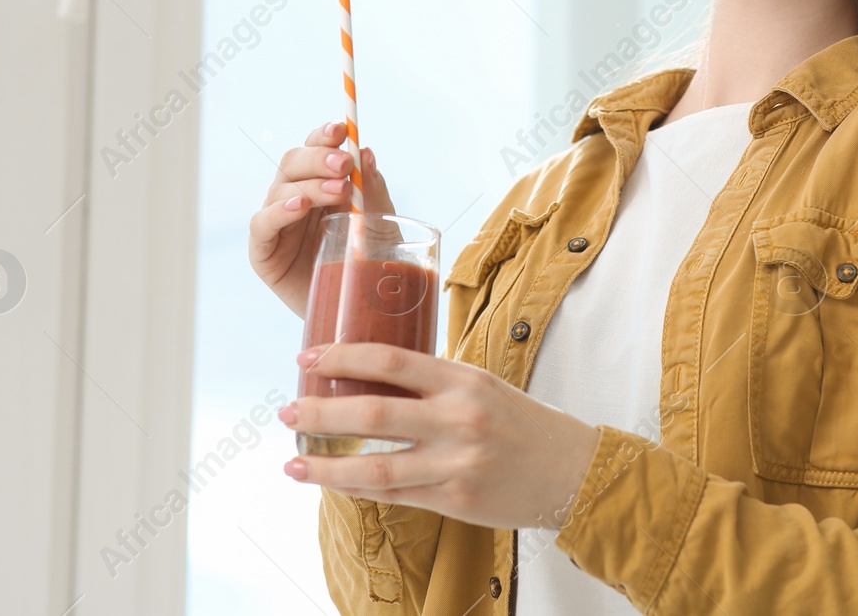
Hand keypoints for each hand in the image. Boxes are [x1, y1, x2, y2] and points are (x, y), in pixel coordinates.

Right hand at [249, 120, 396, 318]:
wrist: (361, 311)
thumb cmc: (370, 263)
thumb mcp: (382, 224)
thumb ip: (374, 190)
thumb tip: (367, 153)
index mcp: (320, 184)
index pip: (315, 149)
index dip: (323, 136)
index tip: (341, 128)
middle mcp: (294, 198)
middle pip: (293, 163)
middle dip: (318, 158)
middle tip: (345, 164)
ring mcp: (277, 224)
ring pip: (280, 189)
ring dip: (309, 185)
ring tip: (339, 191)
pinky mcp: (264, 253)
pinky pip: (262, 225)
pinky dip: (277, 212)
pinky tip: (298, 207)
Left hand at [278, 342, 602, 530]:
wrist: (570, 470)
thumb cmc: (520, 422)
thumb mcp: (481, 384)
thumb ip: (432, 380)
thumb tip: (369, 372)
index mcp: (462, 379)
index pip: (389, 360)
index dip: (341, 357)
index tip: (307, 358)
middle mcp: (458, 418)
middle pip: (372, 413)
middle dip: (319, 411)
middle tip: (287, 410)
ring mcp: (456, 463)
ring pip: (375, 466)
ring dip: (326, 465)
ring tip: (293, 460)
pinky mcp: (455, 500)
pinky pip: (393, 494)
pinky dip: (357, 488)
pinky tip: (332, 481)